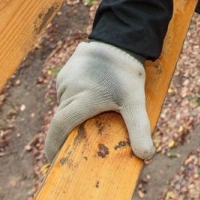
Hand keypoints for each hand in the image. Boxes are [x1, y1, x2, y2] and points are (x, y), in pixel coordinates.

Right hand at [45, 41, 154, 162]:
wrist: (122, 38)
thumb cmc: (127, 73)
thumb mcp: (136, 102)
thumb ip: (139, 129)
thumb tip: (147, 156)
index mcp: (81, 100)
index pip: (59, 128)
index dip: (53, 146)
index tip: (53, 160)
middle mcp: (68, 89)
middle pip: (62, 117)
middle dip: (65, 131)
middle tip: (75, 141)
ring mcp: (65, 77)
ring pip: (64, 102)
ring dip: (72, 110)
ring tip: (90, 112)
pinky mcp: (66, 68)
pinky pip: (66, 89)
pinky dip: (74, 96)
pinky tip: (90, 92)